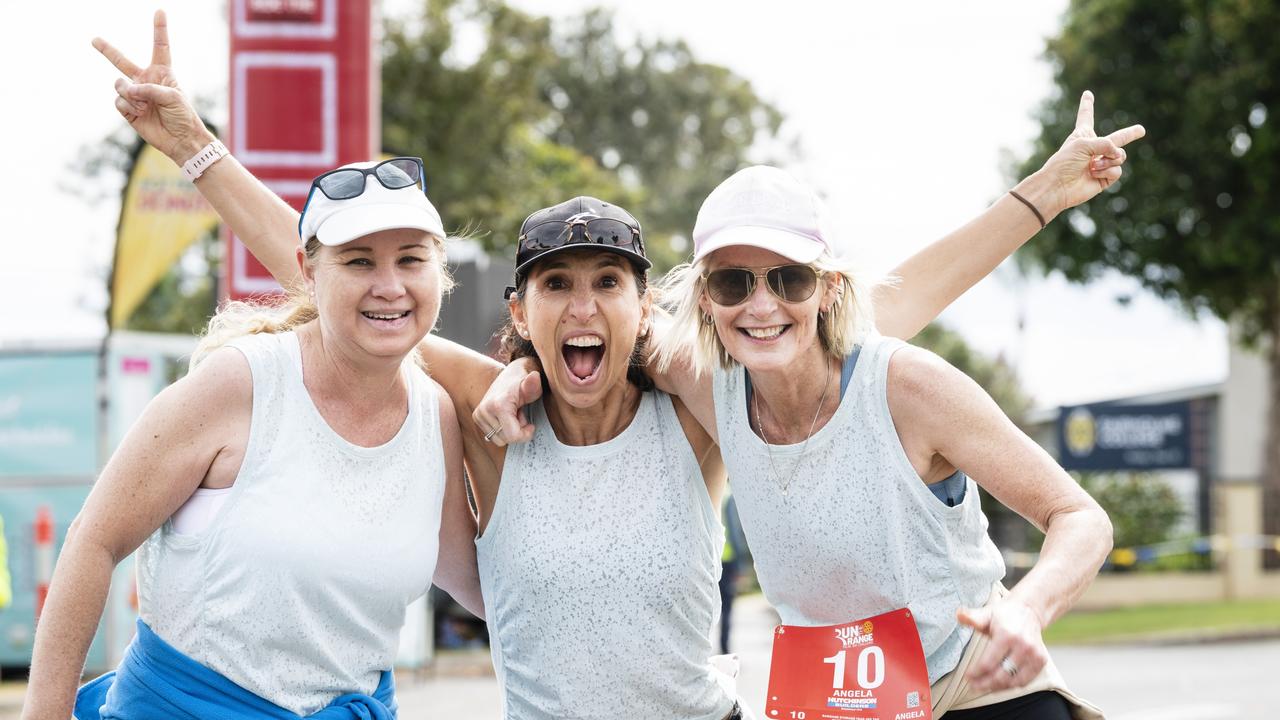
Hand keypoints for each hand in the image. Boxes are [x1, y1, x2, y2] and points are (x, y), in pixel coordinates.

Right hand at [92, 10, 212, 163]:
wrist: (181, 140)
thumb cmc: (183, 115)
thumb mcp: (172, 97)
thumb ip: (149, 89)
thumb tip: (127, 90)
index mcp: (162, 72)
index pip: (160, 46)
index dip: (159, 29)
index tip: (160, 11)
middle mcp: (145, 80)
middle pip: (122, 61)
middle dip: (107, 50)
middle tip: (94, 39)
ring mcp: (135, 95)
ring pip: (119, 84)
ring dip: (130, 93)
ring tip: (144, 104)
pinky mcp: (128, 109)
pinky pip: (119, 100)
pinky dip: (128, 105)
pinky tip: (140, 111)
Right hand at [472, 360, 542, 446]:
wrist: (510, 376)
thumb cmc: (524, 382)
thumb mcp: (532, 385)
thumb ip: (534, 385)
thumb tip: (534, 377)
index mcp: (498, 405)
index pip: (512, 436)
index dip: (525, 434)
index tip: (531, 425)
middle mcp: (485, 410)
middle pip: (505, 440)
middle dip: (517, 431)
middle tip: (520, 415)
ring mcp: (479, 414)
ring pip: (498, 440)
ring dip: (509, 430)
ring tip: (513, 415)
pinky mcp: (477, 417)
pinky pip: (492, 436)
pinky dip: (502, 430)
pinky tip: (506, 416)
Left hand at [955, 596, 1048, 693]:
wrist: (1029, 610)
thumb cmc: (1004, 614)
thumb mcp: (986, 613)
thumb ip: (972, 617)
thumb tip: (959, 614)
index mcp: (1007, 635)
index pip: (988, 662)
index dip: (976, 673)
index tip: (967, 676)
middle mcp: (1022, 646)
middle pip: (1001, 675)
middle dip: (984, 684)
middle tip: (973, 686)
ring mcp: (1034, 655)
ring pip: (1013, 681)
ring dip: (997, 688)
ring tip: (984, 687)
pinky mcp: (1041, 661)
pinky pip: (1025, 681)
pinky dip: (1011, 686)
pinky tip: (1000, 685)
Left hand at [1034, 90, 1145, 217]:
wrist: (1057, 187)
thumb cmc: (1064, 162)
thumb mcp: (1083, 143)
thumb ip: (1106, 143)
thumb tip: (1118, 155)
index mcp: (1083, 135)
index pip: (1086, 116)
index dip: (1087, 105)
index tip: (1087, 94)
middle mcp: (1093, 148)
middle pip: (1117, 139)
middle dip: (1130, 134)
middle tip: (1141, 130)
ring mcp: (1100, 163)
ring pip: (1120, 156)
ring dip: (1109, 159)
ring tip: (1092, 165)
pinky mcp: (1104, 178)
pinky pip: (1117, 170)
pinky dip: (1107, 170)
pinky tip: (1093, 174)